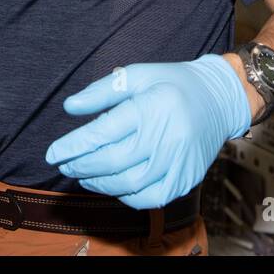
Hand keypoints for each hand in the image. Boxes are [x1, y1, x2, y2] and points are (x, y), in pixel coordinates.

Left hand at [44, 54, 251, 208]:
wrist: (221, 98)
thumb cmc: (174, 82)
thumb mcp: (138, 75)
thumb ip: (101, 91)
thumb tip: (70, 107)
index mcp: (153, 107)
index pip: (104, 133)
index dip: (73, 146)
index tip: (52, 153)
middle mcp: (167, 137)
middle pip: (113, 161)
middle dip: (82, 166)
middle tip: (64, 164)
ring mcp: (179, 162)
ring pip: (129, 184)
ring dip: (99, 183)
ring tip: (83, 174)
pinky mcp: (187, 178)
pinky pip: (150, 198)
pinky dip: (126, 196)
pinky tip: (113, 185)